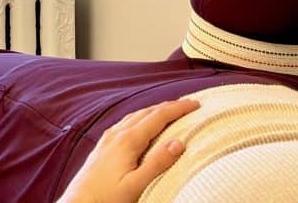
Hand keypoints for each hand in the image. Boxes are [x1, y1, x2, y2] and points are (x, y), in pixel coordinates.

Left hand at [57, 99, 200, 202]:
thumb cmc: (104, 200)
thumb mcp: (135, 186)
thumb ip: (157, 163)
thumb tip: (178, 142)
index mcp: (128, 140)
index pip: (158, 116)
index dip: (178, 108)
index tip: (195, 104)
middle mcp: (117, 134)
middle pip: (148, 112)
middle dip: (169, 106)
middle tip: (188, 104)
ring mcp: (108, 139)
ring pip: (136, 116)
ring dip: (154, 110)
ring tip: (168, 111)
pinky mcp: (102, 147)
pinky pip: (125, 123)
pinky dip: (140, 118)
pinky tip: (139, 124)